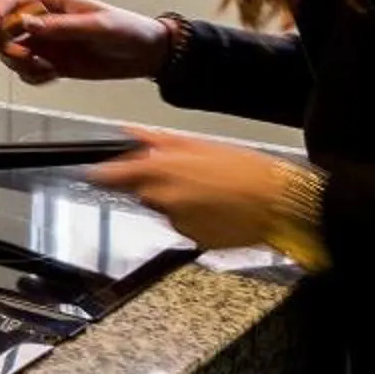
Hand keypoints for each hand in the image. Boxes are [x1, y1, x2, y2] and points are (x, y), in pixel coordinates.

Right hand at [0, 0, 170, 83]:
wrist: (145, 54)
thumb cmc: (127, 29)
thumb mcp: (97, 26)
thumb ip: (62, 26)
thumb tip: (28, 23)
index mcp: (50, 2)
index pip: (11, 4)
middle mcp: (42, 21)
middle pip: (4, 32)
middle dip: (8, 47)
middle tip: (28, 58)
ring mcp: (45, 43)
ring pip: (12, 54)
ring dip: (21, 64)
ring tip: (46, 69)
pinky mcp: (51, 63)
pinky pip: (27, 72)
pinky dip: (33, 77)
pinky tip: (52, 76)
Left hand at [89, 128, 294, 249]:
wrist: (280, 203)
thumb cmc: (246, 170)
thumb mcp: (199, 144)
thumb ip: (156, 140)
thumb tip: (129, 133)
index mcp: (161, 171)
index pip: (109, 176)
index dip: (101, 174)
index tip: (94, 173)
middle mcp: (162, 199)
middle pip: (140, 193)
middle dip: (153, 185)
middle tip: (185, 175)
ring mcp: (176, 222)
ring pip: (163, 210)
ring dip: (176, 201)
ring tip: (209, 191)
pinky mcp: (193, 240)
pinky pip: (184, 226)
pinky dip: (193, 218)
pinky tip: (216, 208)